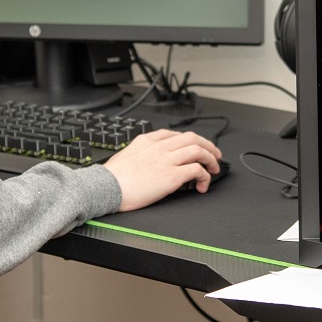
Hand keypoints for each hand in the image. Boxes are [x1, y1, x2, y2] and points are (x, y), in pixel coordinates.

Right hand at [102, 129, 223, 211]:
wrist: (106, 188)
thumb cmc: (113, 178)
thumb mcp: (126, 154)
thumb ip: (141, 152)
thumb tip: (149, 161)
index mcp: (147, 140)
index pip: (175, 134)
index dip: (190, 140)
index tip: (196, 147)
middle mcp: (160, 147)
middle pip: (193, 138)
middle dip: (208, 146)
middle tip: (215, 155)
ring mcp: (167, 160)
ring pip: (199, 150)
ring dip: (211, 159)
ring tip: (214, 169)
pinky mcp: (172, 176)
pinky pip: (197, 170)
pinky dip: (205, 176)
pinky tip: (203, 184)